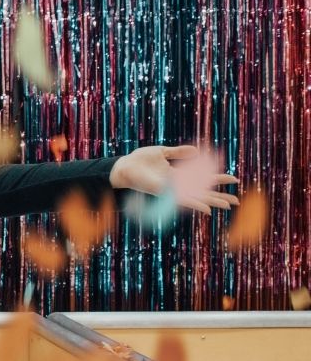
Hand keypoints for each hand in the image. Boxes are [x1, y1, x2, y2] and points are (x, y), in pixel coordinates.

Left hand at [109, 145, 239, 214]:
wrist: (123, 167)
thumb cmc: (139, 161)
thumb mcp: (162, 152)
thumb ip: (179, 153)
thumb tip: (196, 151)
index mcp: (178, 175)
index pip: (203, 178)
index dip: (218, 178)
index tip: (235, 179)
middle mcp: (178, 185)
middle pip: (204, 192)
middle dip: (220, 196)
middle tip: (237, 202)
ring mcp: (172, 190)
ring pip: (197, 197)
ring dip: (212, 201)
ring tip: (228, 205)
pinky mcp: (165, 192)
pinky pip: (183, 199)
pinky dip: (195, 204)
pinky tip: (206, 209)